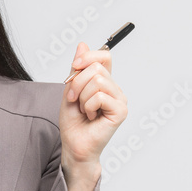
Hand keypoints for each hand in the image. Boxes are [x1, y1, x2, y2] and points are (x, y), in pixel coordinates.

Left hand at [60, 41, 127, 170]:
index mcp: (105, 82)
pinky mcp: (121, 111)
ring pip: (98, 81)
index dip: (89, 56)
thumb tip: (83, 45)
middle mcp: (115, 89)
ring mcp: (120, 100)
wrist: (74, 145)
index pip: (104, 56)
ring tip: (84, 110)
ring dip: (83, 97)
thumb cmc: (73, 122)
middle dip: (77, 83)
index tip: (75, 66)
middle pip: (97, 68)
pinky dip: (89, 106)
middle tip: (74, 100)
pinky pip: (100, 96)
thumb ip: (77, 69)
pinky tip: (91, 117)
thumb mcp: (70, 90)